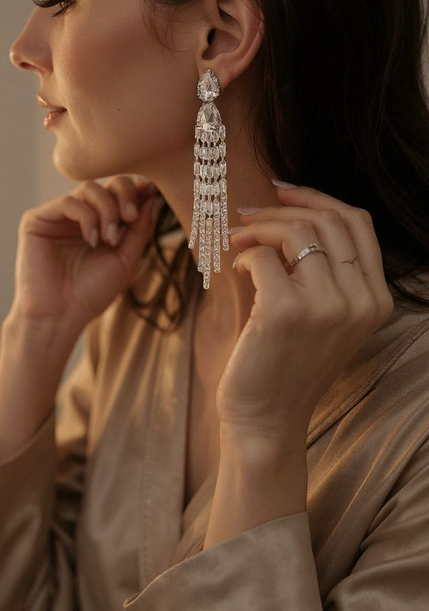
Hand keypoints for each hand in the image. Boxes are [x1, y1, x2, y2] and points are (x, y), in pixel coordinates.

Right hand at [10, 176, 158, 330]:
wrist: (61, 315)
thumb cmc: (92, 292)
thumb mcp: (126, 259)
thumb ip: (140, 228)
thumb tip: (151, 193)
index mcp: (99, 222)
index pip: (119, 191)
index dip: (136, 189)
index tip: (151, 193)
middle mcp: (78, 215)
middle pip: (106, 182)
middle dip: (124, 195)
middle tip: (131, 219)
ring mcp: (57, 216)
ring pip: (89, 188)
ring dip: (107, 210)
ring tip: (110, 239)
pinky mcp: (37, 219)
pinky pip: (68, 202)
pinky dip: (87, 218)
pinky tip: (92, 241)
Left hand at [215, 182, 394, 441]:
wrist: (266, 419)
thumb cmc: (285, 365)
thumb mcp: (322, 317)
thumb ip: (322, 273)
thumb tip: (288, 215)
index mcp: (376, 298)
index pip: (357, 222)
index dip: (316, 196)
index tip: (280, 191)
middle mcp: (361, 300)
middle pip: (328, 219)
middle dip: (281, 208)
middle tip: (245, 215)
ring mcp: (327, 306)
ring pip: (297, 231)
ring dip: (257, 229)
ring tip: (235, 242)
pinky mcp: (286, 311)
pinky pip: (263, 256)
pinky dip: (243, 256)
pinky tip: (235, 272)